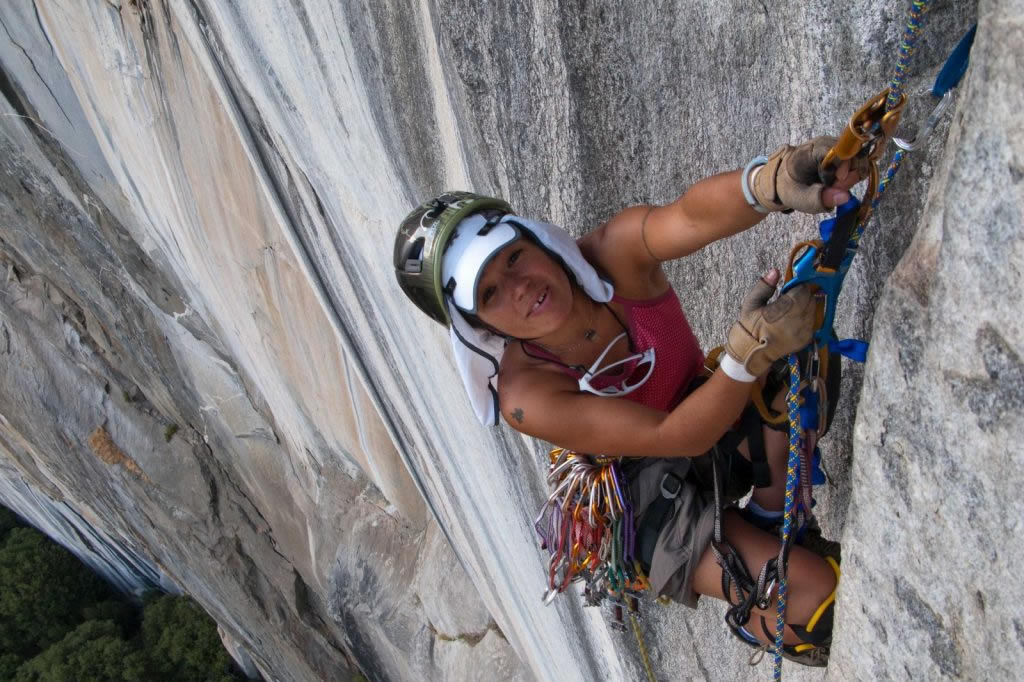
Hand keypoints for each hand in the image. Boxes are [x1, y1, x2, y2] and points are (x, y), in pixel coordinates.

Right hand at [725, 270, 815, 375]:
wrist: (753, 352)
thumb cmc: (751, 326)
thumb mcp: (751, 303)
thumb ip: (764, 286)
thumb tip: (775, 271)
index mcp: (783, 310)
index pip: (802, 290)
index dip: (798, 286)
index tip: (791, 288)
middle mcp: (797, 321)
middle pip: (811, 299)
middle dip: (803, 295)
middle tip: (792, 297)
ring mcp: (804, 331)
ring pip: (814, 309)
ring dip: (806, 305)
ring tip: (792, 308)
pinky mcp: (807, 339)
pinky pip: (813, 321)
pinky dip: (807, 317)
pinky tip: (795, 319)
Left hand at [751, 136, 866, 212]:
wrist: (779, 181)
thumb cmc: (786, 187)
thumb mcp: (798, 197)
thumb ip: (819, 199)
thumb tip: (845, 197)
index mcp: (813, 149)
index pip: (841, 151)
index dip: (844, 168)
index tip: (837, 183)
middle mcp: (828, 143)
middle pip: (854, 155)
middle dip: (849, 176)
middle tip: (835, 190)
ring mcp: (836, 148)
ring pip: (857, 161)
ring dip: (850, 178)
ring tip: (832, 188)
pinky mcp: (841, 155)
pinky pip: (855, 165)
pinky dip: (849, 177)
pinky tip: (836, 185)